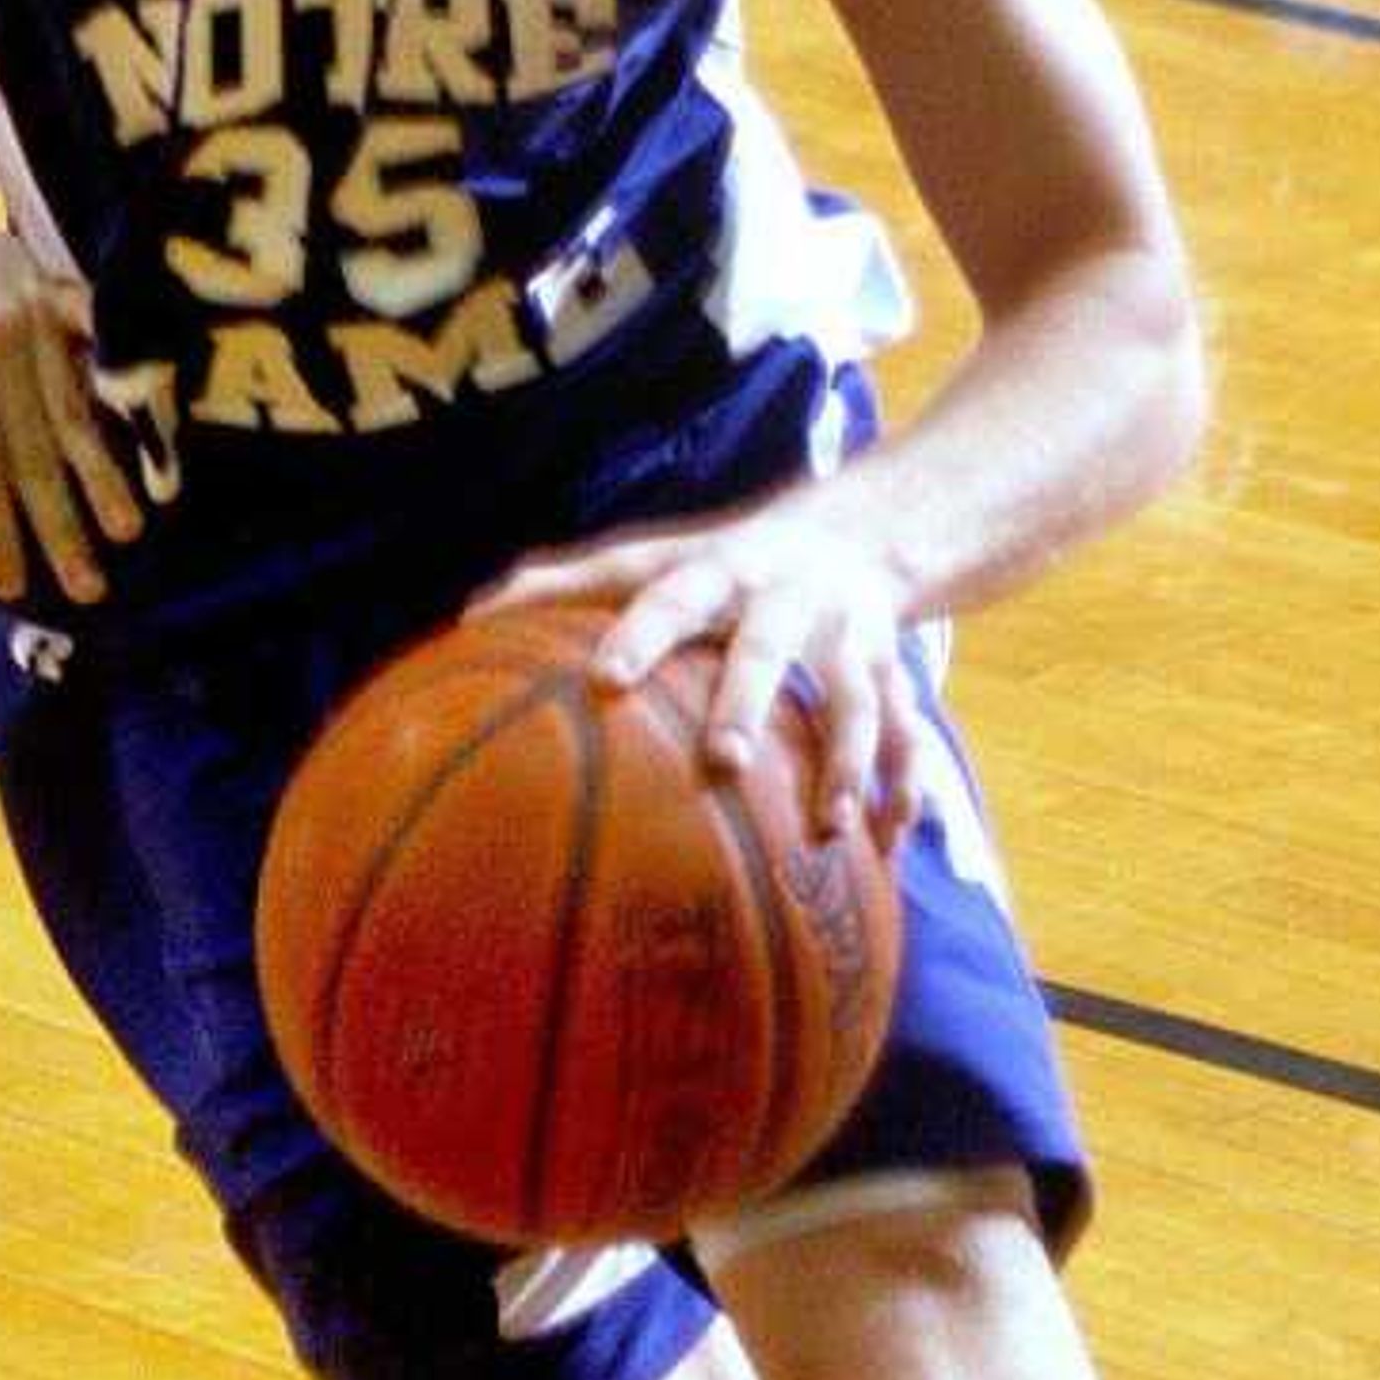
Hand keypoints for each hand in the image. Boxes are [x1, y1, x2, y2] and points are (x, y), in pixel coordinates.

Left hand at [0, 170, 144, 608]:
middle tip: (89, 584)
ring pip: (76, 408)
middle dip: (62, 524)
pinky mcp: (57, 289)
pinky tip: (153, 433)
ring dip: (103, 474)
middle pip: (35, 451)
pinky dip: (125, 391)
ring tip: (127, 527)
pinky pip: (100, 346)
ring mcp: (32, 310)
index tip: (16, 585)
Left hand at [472, 496, 916, 834]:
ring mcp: (848, 641)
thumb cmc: (723, 565)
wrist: (863, 531)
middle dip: (748, 702)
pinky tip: (888, 848)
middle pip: (767, 649)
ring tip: (832, 829)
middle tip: (724, 762)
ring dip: (850, 762)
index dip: (640, 633)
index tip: (605, 677)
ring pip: (858, 701)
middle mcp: (786, 602)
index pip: (669, 597)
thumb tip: (468, 615)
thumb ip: (568, 584)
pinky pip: (911, 738)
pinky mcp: (895, 678)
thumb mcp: (653, 559)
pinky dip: (905, 791)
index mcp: (717, 573)